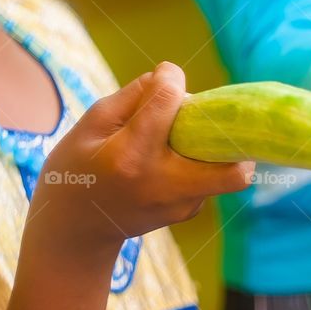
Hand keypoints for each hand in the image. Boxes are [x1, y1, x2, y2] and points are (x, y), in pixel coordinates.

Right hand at [30, 62, 252, 250]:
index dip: (170, 79)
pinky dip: (200, 164)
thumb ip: (133, 97)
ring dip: (213, 147)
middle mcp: (165, 184)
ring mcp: (182, 204)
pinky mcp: (189, 212)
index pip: (170, 101)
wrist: (76, 231)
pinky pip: (210, 180)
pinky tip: (172, 163)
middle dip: (228, 132)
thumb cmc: (78, 169)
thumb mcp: (91, 125)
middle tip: (203, 118)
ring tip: (181, 141)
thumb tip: (171, 78)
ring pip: (228, 171)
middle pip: (234, 166)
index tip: (163, 79)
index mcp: (132, 155)